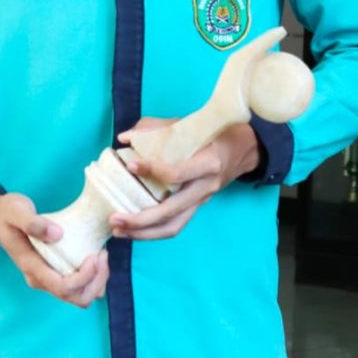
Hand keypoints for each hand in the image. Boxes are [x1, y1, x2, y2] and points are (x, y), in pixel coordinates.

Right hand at [0, 193, 109, 307]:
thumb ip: (32, 223)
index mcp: (32, 268)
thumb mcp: (16, 212)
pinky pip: (80, 286)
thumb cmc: (8, 214)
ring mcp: (48, 278)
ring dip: (97, 280)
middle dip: (96, 280)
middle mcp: (41, 279)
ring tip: (100, 254)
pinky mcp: (55, 273)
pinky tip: (95, 255)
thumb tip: (57, 234)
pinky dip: (94, 277)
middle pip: (77, 297)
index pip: (64, 288)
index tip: (94, 255)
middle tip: (101, 254)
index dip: (85, 277)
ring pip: (81, 295)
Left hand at [111, 117, 259, 239]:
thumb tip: (123, 137)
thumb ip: (154, 128)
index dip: (152, 170)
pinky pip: (175, 225)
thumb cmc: (211, 134)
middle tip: (114, 218)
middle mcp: (205, 187)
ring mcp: (202, 201)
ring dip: (144, 233)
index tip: (130, 165)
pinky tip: (133, 230)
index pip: (177, 173)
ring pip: (173, 226)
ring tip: (119, 231)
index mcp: (207, 163)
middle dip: (141, 219)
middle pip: (171, 211)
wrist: (243, 149)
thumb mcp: (187, 125)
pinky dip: (153, 232)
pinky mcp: (196, 208)